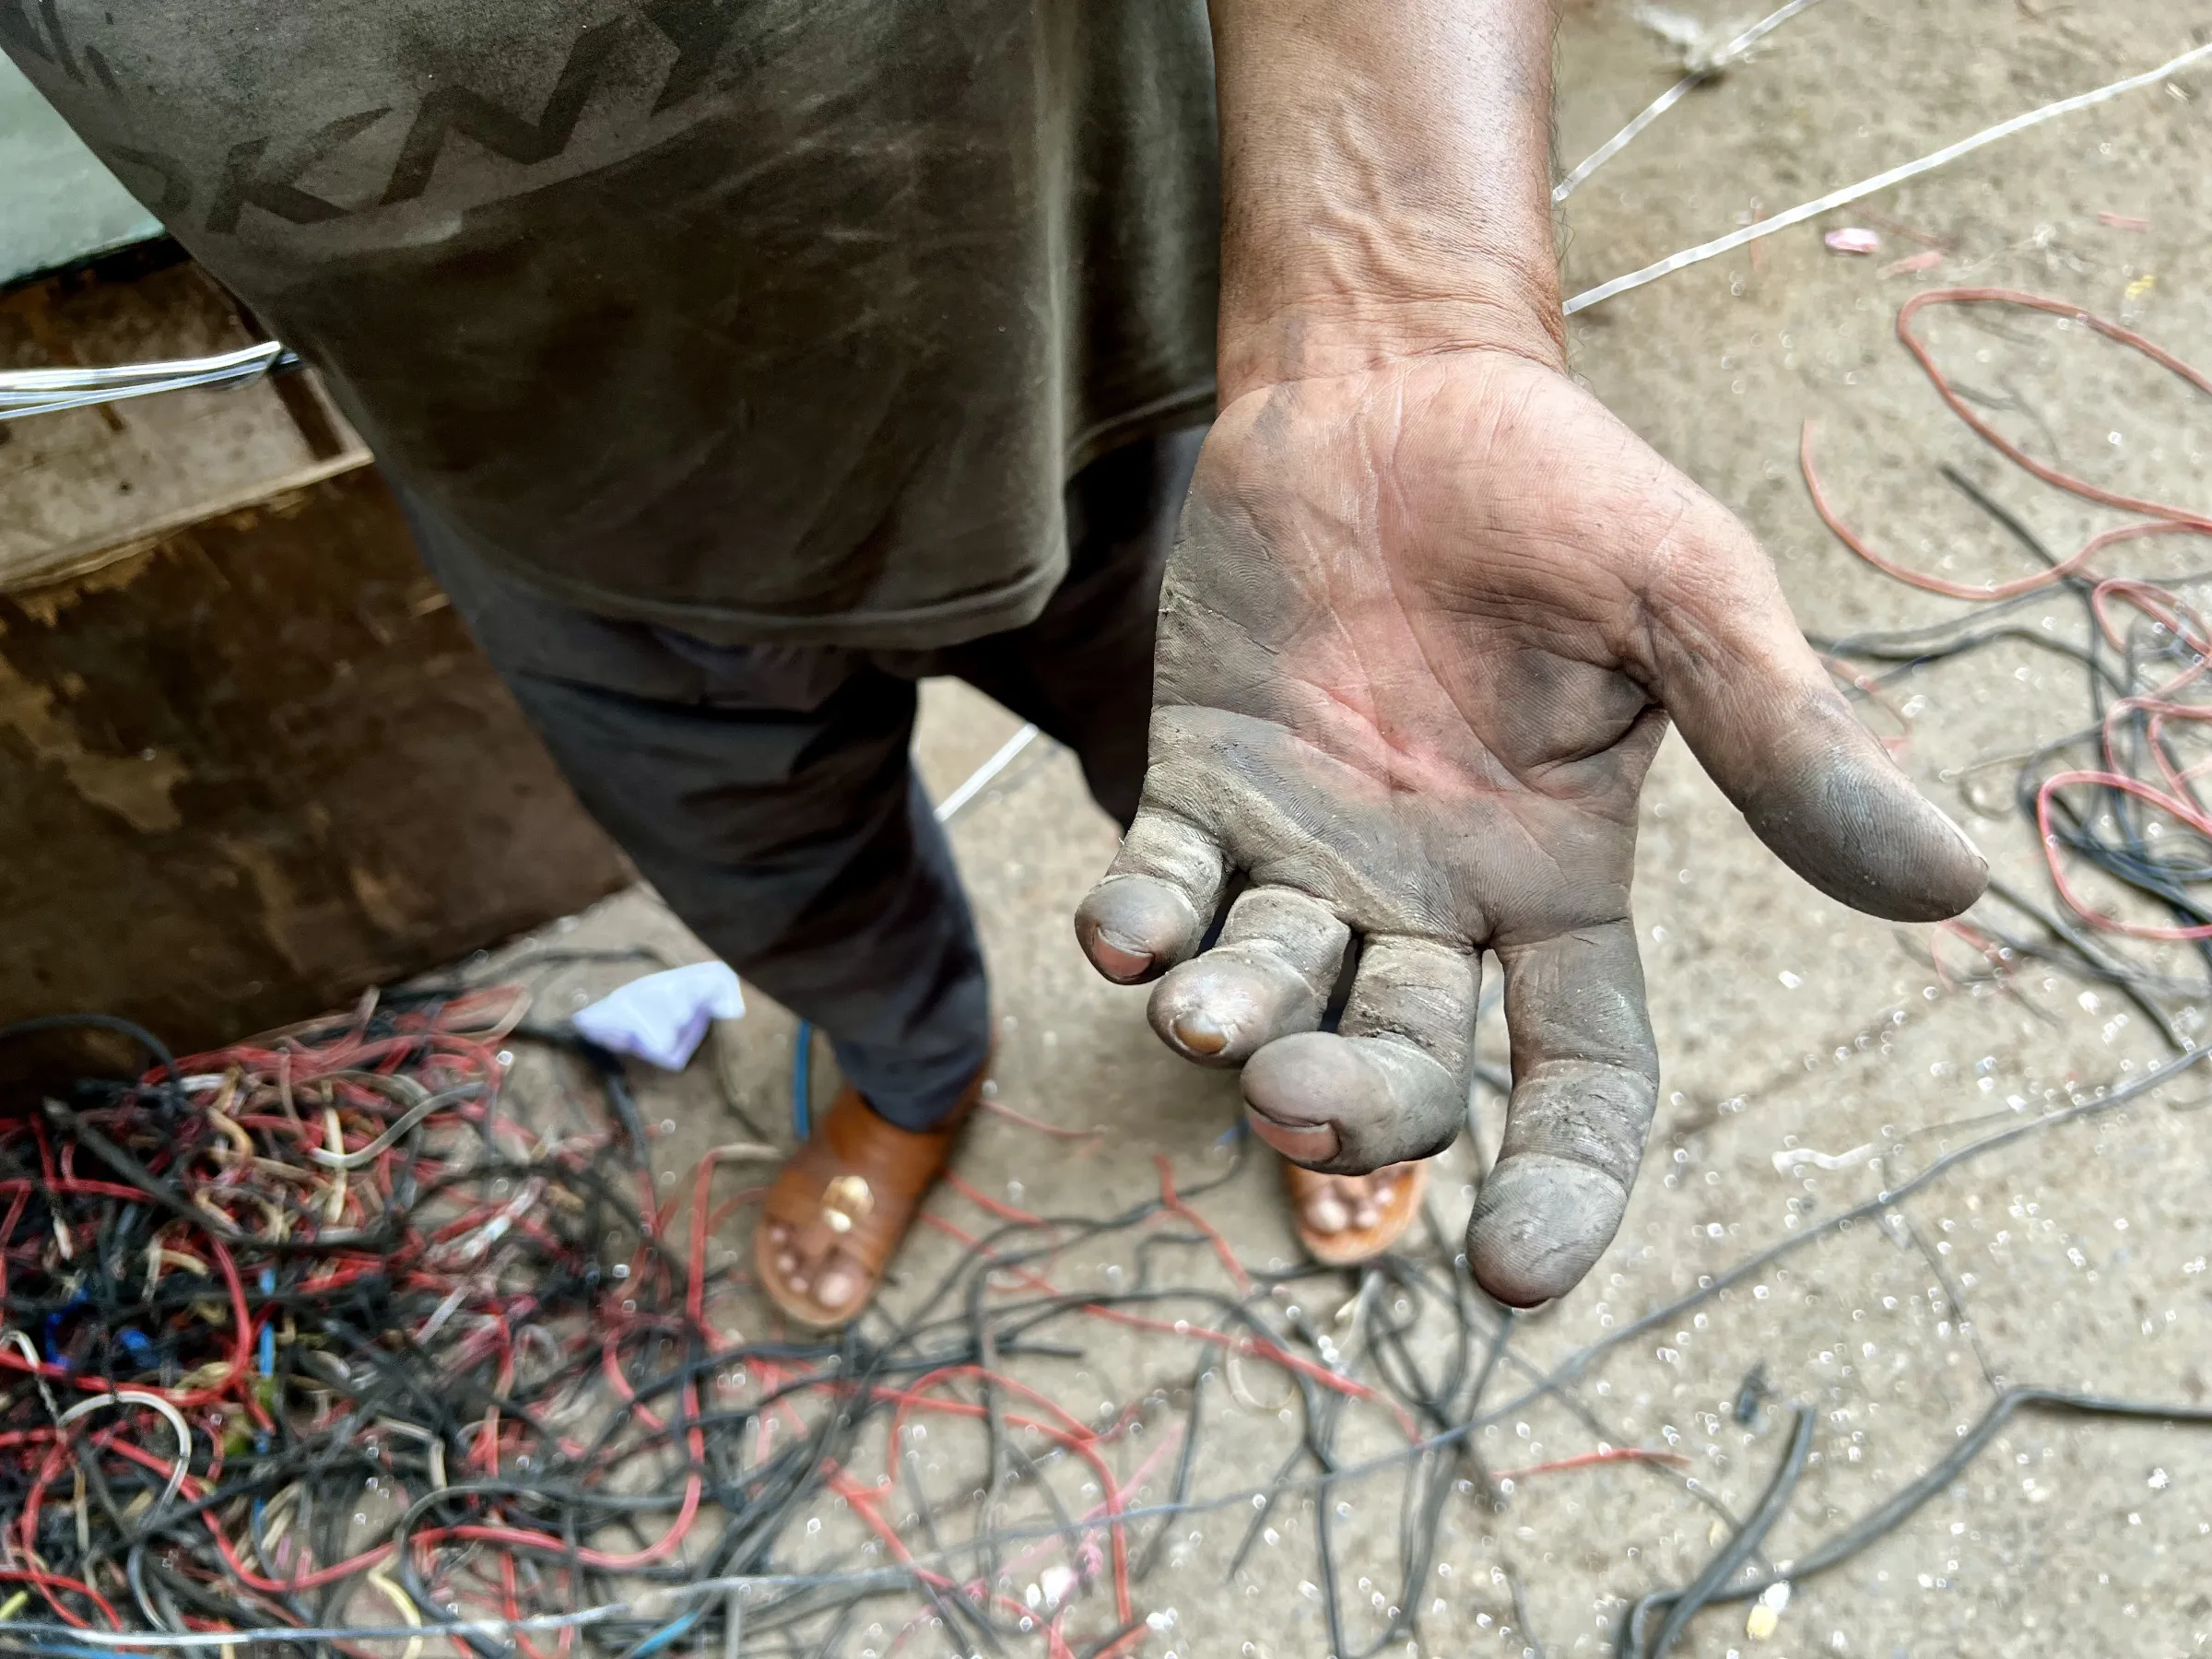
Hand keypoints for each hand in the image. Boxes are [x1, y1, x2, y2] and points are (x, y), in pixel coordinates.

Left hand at [1075, 349, 1984, 1303]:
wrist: (1401, 384)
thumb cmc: (1561, 491)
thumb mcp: (1689, 604)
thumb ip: (1783, 743)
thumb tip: (1947, 887)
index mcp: (1556, 884)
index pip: (1578, 1076)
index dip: (1560, 1184)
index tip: (1516, 1279)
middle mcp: (1429, 896)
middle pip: (1401, 1064)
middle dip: (1352, 1105)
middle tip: (1297, 1092)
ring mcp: (1308, 849)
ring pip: (1269, 992)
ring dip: (1234, 1026)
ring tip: (1206, 1019)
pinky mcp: (1202, 784)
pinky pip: (1160, 891)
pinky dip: (1138, 928)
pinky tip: (1125, 940)